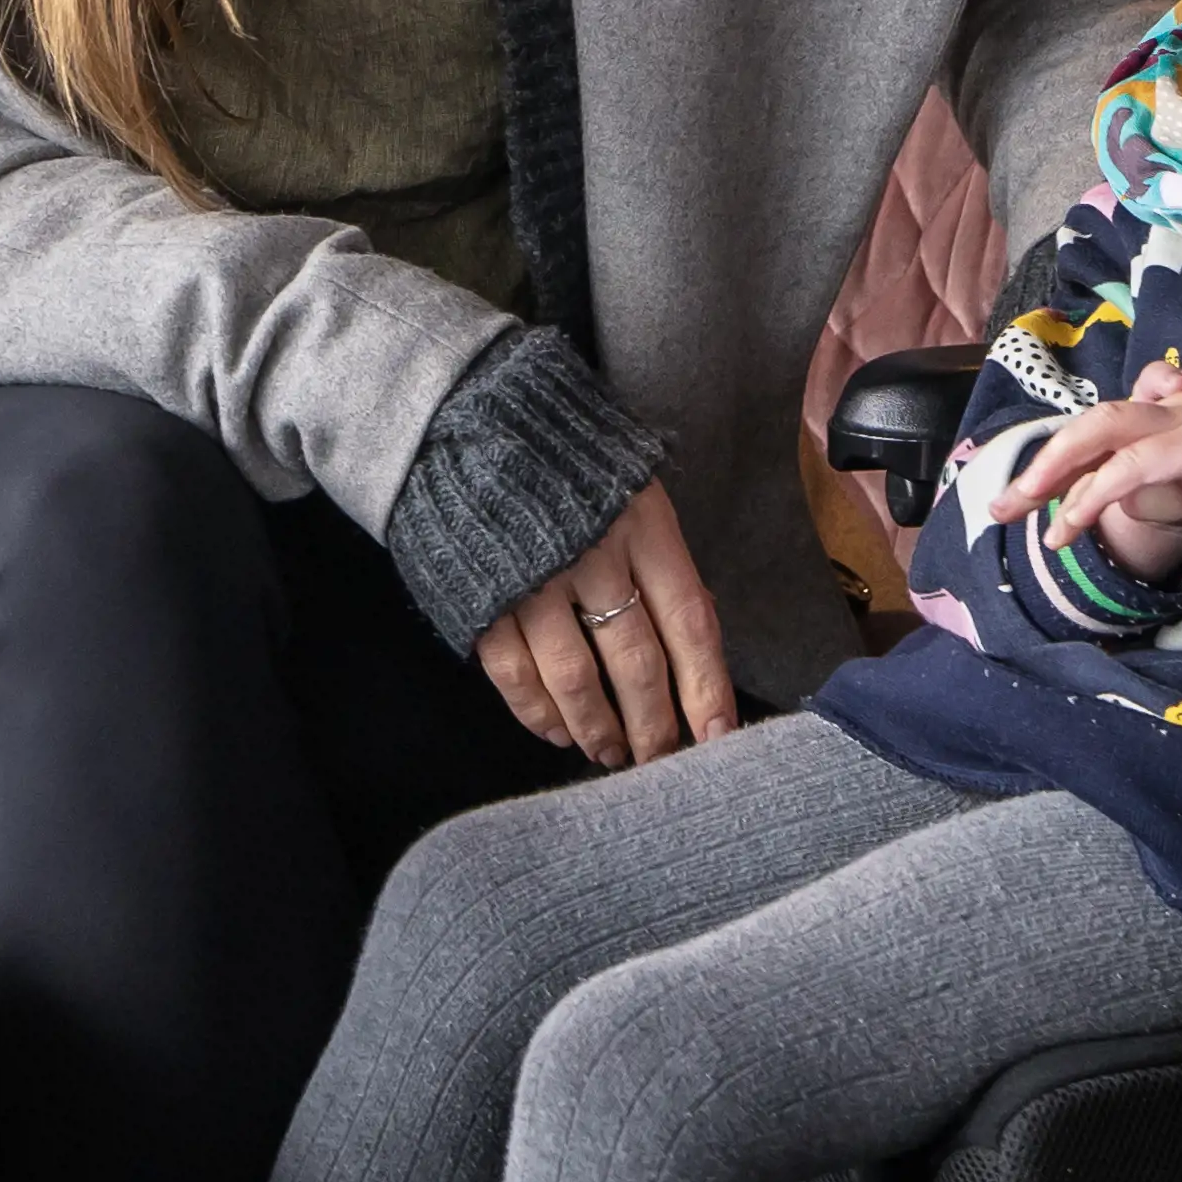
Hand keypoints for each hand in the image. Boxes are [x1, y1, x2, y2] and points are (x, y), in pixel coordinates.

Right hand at [476, 475, 724, 770]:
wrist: (464, 421)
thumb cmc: (563, 461)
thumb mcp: (630, 489)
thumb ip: (661, 559)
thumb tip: (694, 639)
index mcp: (642, 524)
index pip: (689, 622)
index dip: (707, 687)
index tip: (718, 738)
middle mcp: (592, 555)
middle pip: (636, 661)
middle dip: (652, 724)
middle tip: (659, 761)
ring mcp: (532, 579)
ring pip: (575, 678)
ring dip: (597, 727)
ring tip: (608, 754)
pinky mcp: (481, 597)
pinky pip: (514, 673)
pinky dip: (536, 711)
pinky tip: (554, 731)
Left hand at [1015, 367, 1181, 580]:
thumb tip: (1155, 503)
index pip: (1116, 433)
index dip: (1071, 465)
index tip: (1036, 504)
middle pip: (1096, 424)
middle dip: (1043, 466)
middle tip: (1002, 507)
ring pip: (1103, 430)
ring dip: (1053, 471)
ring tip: (1020, 508)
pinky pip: (1136, 462)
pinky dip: (1096, 492)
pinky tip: (1072, 519)